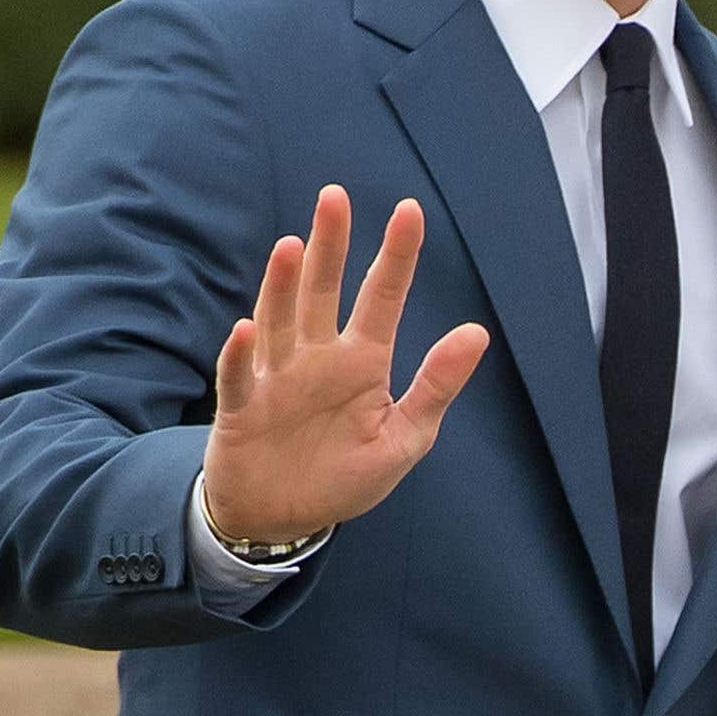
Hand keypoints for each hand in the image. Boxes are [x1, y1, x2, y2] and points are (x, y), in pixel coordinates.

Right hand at [200, 188, 489, 543]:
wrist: (281, 519)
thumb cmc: (344, 476)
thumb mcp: (404, 439)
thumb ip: (436, 387)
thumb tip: (477, 332)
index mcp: (362, 361)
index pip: (383, 298)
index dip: (396, 256)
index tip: (410, 210)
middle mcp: (317, 357)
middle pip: (322, 290)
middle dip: (330, 245)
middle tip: (335, 196)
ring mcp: (276, 377)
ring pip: (280, 320)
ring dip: (283, 286)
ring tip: (292, 246)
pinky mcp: (242, 408)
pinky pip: (239, 377)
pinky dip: (240, 355)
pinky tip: (245, 328)